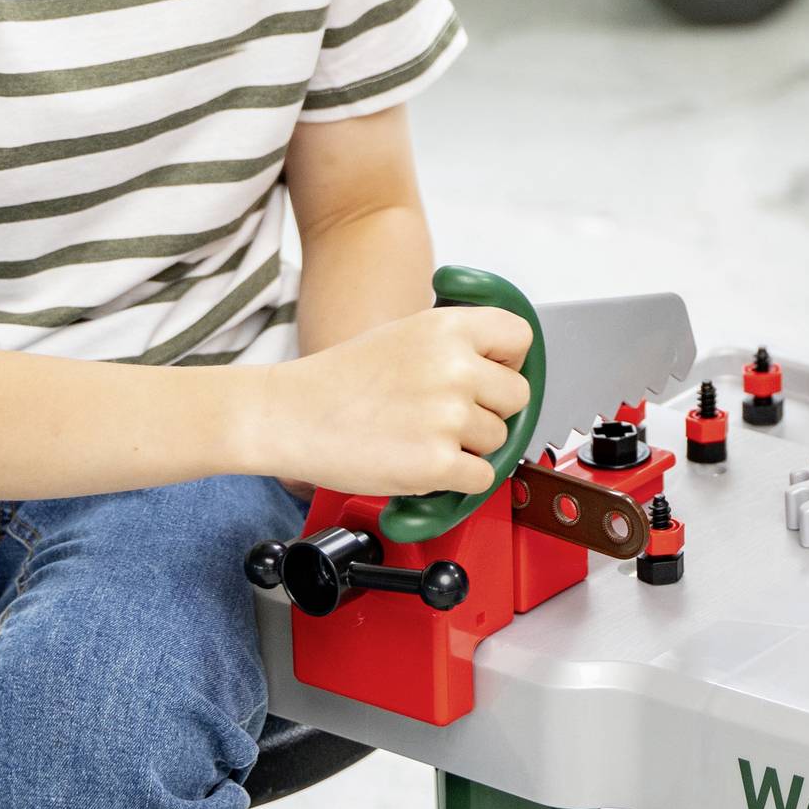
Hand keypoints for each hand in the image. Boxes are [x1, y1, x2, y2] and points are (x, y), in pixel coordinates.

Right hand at [263, 305, 535, 499]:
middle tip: (448, 416)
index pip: (519, 338)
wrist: (289, 416)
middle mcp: (455, 367)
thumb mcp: (404, 335)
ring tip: (420, 437)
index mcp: (448, 328)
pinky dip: (458, 480)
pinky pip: (482, 478)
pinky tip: (423, 463)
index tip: (491, 375)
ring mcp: (448, 416)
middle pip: (516, 396)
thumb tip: (501, 369)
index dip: (507, 361)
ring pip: (498, 440)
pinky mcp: (437, 462)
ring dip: (469, 446)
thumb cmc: (338, 381)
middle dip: (489, 410)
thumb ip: (455, 346)